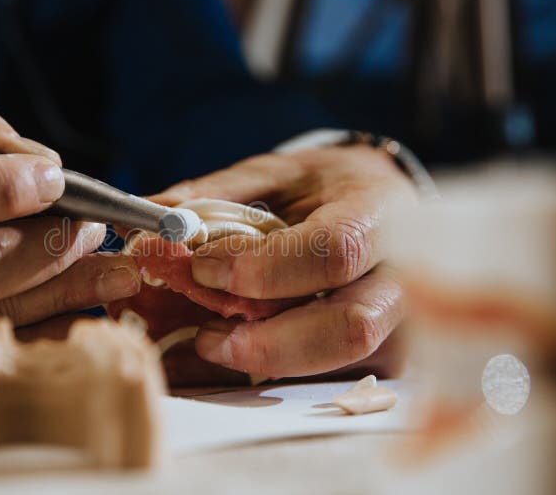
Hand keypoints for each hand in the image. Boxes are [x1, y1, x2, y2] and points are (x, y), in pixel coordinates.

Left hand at [151, 145, 416, 377]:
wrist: (380, 204)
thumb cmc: (328, 186)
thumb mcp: (277, 172)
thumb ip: (220, 194)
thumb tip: (152, 214)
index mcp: (378, 214)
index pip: (333, 251)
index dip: (266, 268)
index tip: (204, 267)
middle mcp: (402, 277)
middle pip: (348, 327)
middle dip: (268, 341)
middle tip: (206, 335)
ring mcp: (398, 326)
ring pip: (339, 366)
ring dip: (266, 366)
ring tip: (211, 343)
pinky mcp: (383, 358)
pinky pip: (328, 382)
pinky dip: (271, 377)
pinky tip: (229, 359)